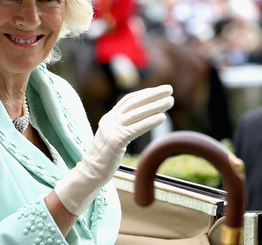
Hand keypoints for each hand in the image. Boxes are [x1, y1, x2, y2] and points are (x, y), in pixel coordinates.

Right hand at [55, 84, 172, 214]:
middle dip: (152, 94)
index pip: (128, 100)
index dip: (144, 93)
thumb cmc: (105, 158)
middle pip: (133, 103)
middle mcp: (109, 120)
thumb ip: (122, 128)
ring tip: (171, 101)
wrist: (90, 172)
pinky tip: (162, 117)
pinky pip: (135, 128)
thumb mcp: (113, 138)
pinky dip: (150, 121)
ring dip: (155, 106)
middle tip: (169, 89)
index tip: (159, 90)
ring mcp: (111, 130)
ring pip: (136, 113)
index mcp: (109, 118)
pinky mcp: (115, 141)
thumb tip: (138, 122)